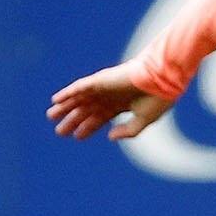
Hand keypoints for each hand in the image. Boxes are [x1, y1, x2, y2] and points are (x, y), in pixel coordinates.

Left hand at [48, 65, 175, 139]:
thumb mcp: (145, 120)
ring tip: (51, 115)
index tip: (77, 136)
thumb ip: (128, 131)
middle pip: (87, 109)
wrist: (164, 78)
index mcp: (122, 105)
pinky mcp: (101, 80)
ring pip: (80, 98)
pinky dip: (67, 93)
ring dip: (65, 106)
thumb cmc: (159, 98)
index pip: (100, 118)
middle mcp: (110, 96)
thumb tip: (110, 136)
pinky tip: (56, 100)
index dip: (88, 127)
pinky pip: (79, 87)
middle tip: (60, 131)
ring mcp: (104, 87)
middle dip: (73, 120)